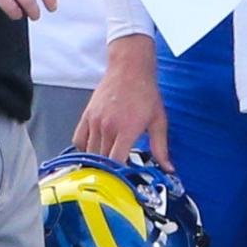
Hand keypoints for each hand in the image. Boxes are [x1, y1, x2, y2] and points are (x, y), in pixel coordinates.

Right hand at [73, 35, 172, 168]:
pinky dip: (85, 148)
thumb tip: (168, 168)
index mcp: (126, 129)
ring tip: (107, 166)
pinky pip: (79, 139)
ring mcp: (94, 121)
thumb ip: (161, 147)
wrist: (130, 67)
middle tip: (117, 176)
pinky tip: (96, 149)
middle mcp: (108, 126)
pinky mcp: (86, 115)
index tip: (126, 180)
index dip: (119, 175)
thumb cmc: (146, 92)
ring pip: (89, 152)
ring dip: (98, 161)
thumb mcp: (158, 120)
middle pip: (101, 160)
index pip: (116, 162)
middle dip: (109, 171)